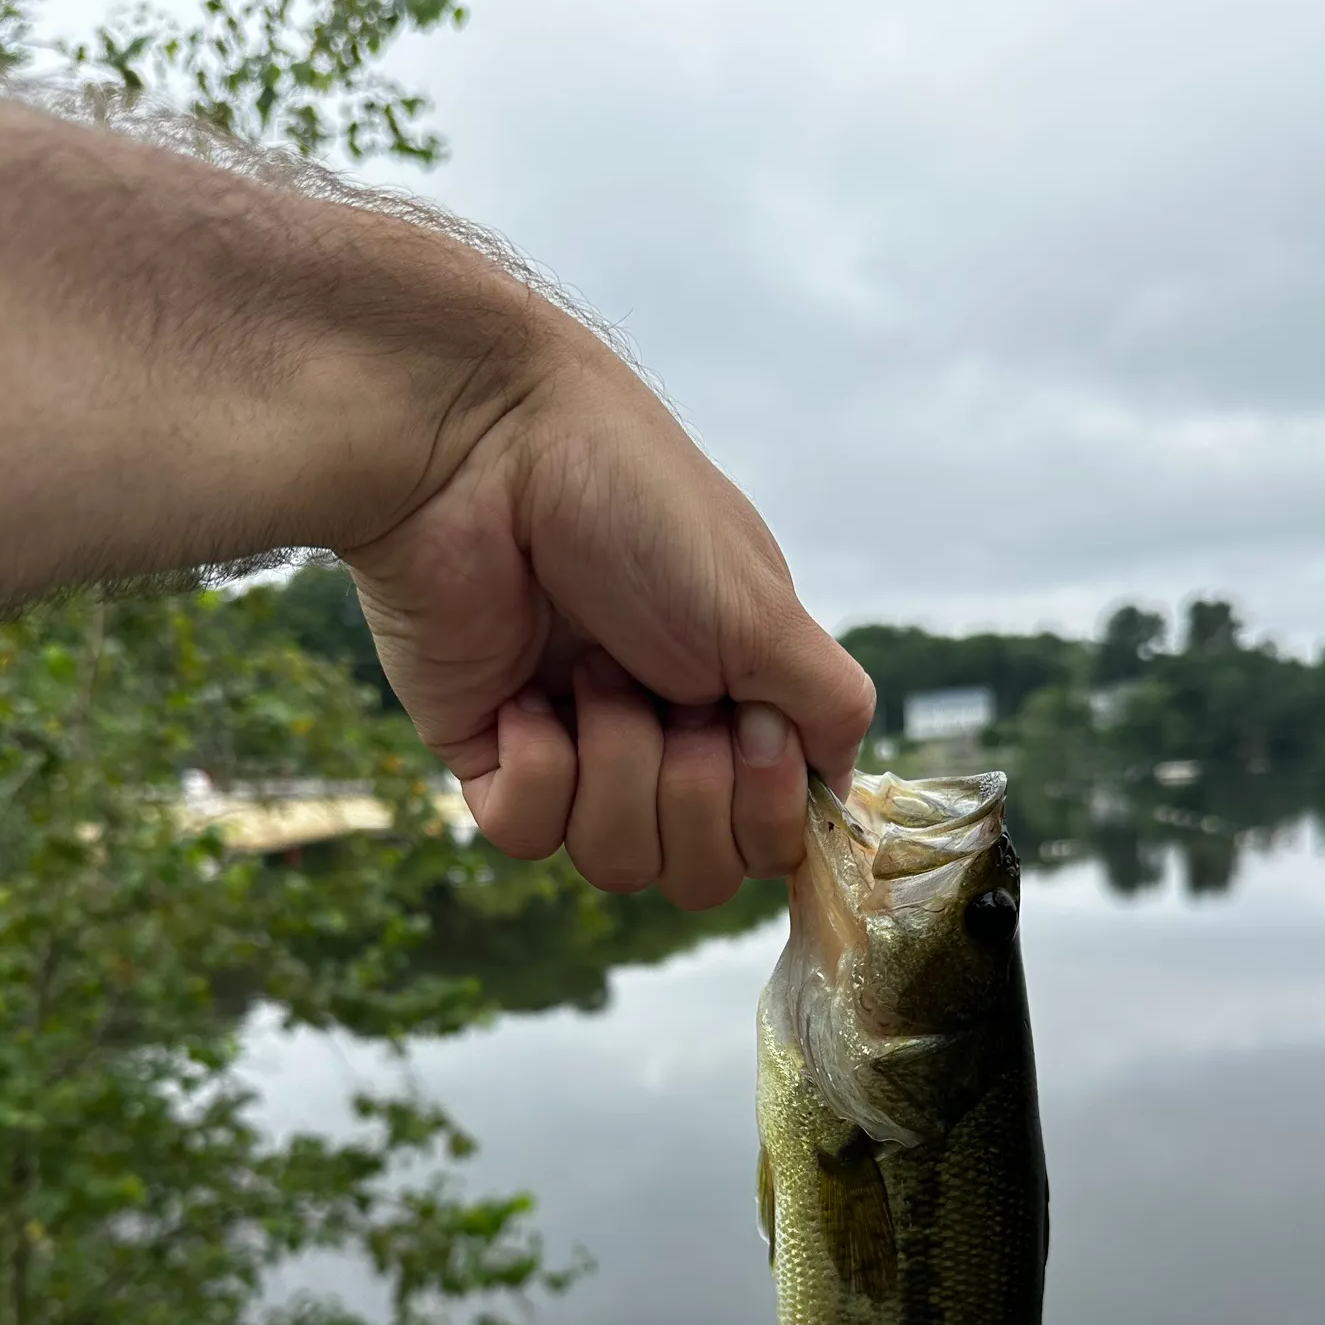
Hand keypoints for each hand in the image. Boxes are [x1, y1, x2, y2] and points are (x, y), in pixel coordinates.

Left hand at [341, 311, 875, 910]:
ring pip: (616, 864)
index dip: (767, 813)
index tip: (749, 726)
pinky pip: (525, 837)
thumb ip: (828, 711)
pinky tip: (525, 697)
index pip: (772, 841)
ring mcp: (576, 750)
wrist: (489, 449)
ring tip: (590, 671)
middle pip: (699, 875)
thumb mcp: (767, 612)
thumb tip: (834, 793)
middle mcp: (663, 736)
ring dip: (616, 764)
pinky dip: (538, 769)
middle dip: (689, 793)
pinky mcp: (490, 755)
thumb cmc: (641, 508)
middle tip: (668, 694)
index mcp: (738, 702)